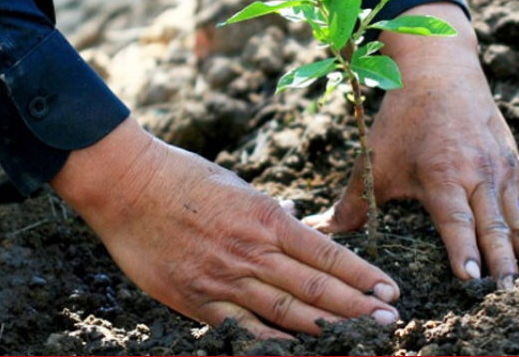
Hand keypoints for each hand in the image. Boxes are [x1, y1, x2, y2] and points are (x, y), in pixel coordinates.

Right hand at [51, 118, 399, 338]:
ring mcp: (224, 278)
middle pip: (316, 286)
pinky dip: (273, 340)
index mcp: (266, 218)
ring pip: (287, 311)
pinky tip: (299, 349)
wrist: (127, 186)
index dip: (361, 275)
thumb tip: (297, 223)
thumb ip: (270, 213)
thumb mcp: (238, 185)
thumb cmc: (185, 177)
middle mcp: (252, 251)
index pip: (326, 253)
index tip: (389, 289)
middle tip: (391, 321)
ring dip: (328, 326)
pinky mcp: (196, 299)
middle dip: (358, 306)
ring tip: (360, 336)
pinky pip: (242, 327)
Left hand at [304, 3, 518, 288]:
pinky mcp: (515, 165)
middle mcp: (477, 173)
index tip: (473, 279)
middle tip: (511, 294)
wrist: (441, 70)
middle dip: (503, 261)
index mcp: (441, 174)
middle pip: (494, 224)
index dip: (464, 249)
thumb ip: (353, 201)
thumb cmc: (404, 119)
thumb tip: (320, 230)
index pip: (455, 220)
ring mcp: (501, 169)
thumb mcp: (376, 158)